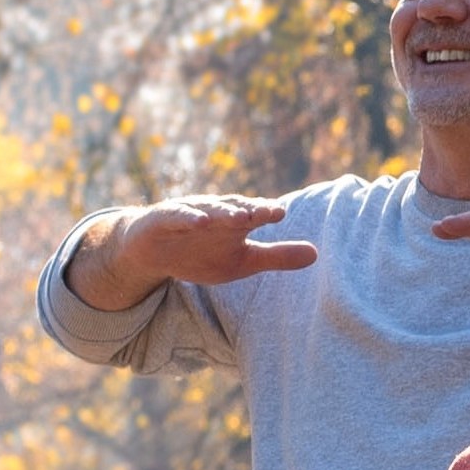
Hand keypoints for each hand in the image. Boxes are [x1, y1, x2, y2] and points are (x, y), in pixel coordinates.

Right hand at [65, 195, 317, 311]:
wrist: (153, 253)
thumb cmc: (201, 253)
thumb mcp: (243, 261)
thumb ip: (277, 257)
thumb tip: (317, 254)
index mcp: (235, 221)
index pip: (254, 214)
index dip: (266, 212)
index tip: (281, 212)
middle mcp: (215, 212)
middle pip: (234, 208)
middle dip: (250, 208)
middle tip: (268, 211)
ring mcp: (189, 213)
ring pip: (208, 210)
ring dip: (224, 211)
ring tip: (240, 216)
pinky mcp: (165, 218)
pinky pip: (178, 216)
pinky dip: (189, 217)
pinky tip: (200, 221)